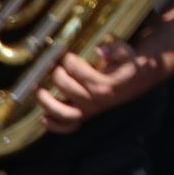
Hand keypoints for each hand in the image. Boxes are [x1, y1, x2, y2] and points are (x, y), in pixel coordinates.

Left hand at [36, 40, 153, 133]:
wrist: (135, 81)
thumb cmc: (126, 65)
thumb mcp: (126, 52)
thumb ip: (115, 48)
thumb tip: (100, 49)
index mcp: (106, 85)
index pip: (79, 72)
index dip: (70, 62)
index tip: (67, 53)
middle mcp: (97, 100)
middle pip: (69, 89)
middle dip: (57, 75)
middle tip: (53, 65)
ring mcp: (90, 110)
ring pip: (65, 113)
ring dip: (47, 103)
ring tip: (38, 90)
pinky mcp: (86, 115)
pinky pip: (69, 126)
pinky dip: (55, 125)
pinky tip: (43, 118)